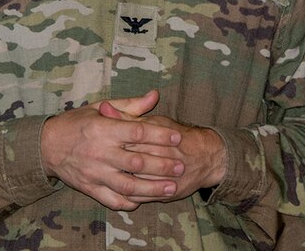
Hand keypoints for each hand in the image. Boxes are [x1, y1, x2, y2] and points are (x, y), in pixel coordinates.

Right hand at [41, 91, 184, 210]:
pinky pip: (112, 199)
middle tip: (181, 165)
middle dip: (162, 164)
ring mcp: (94, 173)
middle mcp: (99, 152)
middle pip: (137, 161)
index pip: (137, 132)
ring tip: (171, 188)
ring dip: (152, 188)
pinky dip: (129, 201)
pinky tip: (144, 200)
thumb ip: (129, 105)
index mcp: (102, 129)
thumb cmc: (76, 123)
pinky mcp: (89, 188)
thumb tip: (154, 95)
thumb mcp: (99, 107)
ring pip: (128, 185)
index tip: (177, 136)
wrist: (46, 145)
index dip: (159, 134)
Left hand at [100, 94, 226, 202]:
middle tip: (96, 161)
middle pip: (133, 161)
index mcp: (158, 135)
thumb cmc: (178, 135)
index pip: (131, 137)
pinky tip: (118, 191)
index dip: (112, 139)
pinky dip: (129, 196)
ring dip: (119, 180)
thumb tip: (105, 107)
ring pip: (137, 182)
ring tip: (104, 177)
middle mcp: (164, 156)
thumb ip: (129, 115)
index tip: (97, 139)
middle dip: (113, 161)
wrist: (208, 156)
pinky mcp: (169, 193)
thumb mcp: (156, 121)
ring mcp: (167, 176)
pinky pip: (144, 197)